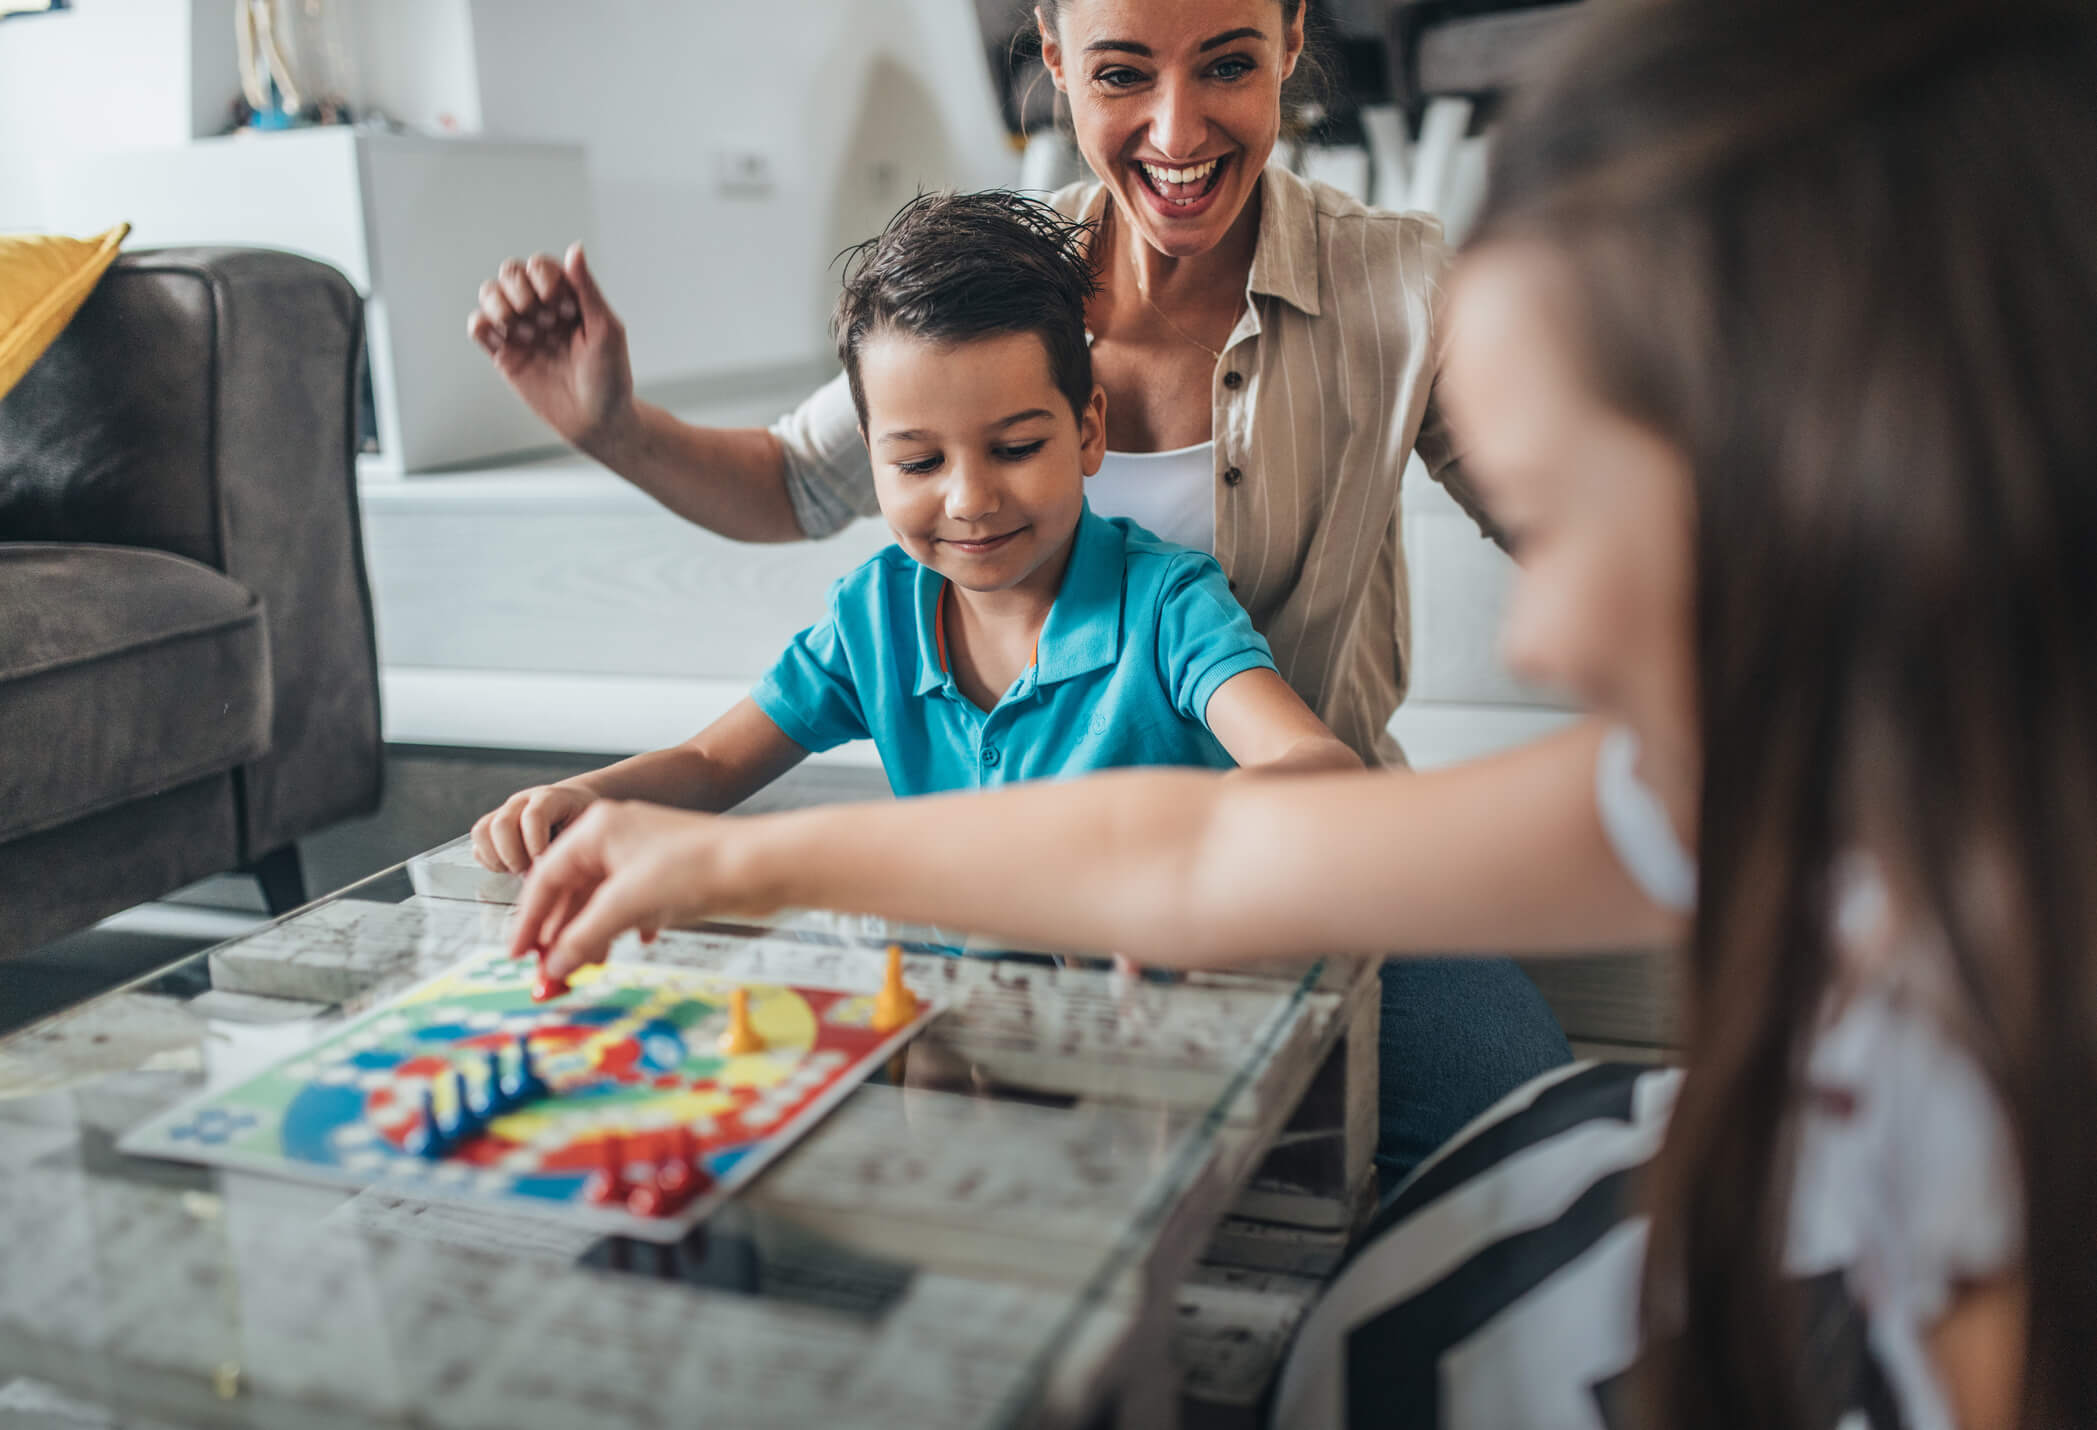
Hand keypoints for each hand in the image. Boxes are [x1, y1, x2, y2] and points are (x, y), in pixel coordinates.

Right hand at [466, 242, 634, 450]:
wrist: (596, 421)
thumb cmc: (610, 377)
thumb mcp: (606, 329)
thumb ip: (587, 289)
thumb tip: (575, 248)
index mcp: (568, 298)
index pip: (540, 265)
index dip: (547, 280)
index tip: (566, 310)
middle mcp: (541, 309)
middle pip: (511, 272)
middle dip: (522, 290)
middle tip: (545, 322)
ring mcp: (520, 330)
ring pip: (490, 293)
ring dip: (501, 304)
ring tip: (524, 331)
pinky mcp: (503, 354)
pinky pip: (478, 326)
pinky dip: (482, 324)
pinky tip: (505, 340)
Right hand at [470, 783, 597, 873]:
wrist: (576, 802)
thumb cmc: (582, 819)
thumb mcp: (587, 828)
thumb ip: (569, 845)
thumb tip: (548, 872)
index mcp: (550, 798)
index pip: (534, 816)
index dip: (536, 843)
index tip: (543, 863)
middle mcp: (522, 801)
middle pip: (501, 824)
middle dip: (513, 856)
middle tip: (528, 871)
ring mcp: (504, 812)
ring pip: (482, 831)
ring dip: (496, 858)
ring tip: (516, 869)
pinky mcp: (493, 826)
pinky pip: (477, 844)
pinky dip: (489, 860)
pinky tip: (509, 866)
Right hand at [509, 801, 768, 980]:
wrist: (762, 864)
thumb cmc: (697, 866)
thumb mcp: (627, 904)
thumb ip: (583, 937)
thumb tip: (554, 966)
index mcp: (597, 828)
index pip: (545, 877)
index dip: (529, 920)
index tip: (518, 955)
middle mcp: (616, 836)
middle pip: (572, 891)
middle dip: (559, 935)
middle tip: (548, 975)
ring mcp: (643, 856)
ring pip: (601, 901)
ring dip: (589, 937)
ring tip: (580, 972)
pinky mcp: (669, 876)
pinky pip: (630, 905)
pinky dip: (621, 928)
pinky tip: (624, 947)